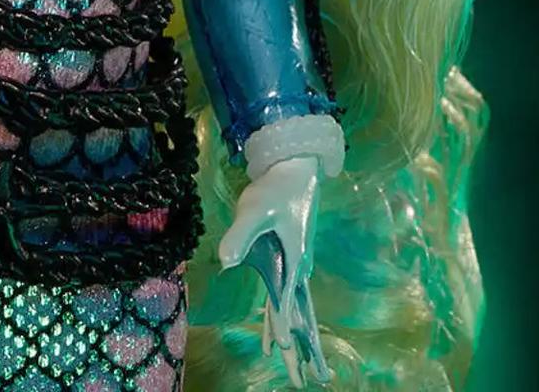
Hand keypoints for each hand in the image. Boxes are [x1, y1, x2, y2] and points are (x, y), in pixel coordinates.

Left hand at [219, 154, 329, 385]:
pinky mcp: (289, 262)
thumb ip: (240, 235)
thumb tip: (226, 263)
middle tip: (313, 380)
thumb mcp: (254, 209)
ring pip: (298, 312)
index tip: (282, 349)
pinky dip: (280, 322)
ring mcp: (296, 268)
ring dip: (299, 342)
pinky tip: (271, 342)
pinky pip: (287, 300)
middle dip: (305, 349)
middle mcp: (298, 269)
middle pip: (301, 316)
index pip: (286, 299)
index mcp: (293, 260)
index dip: (282, 323)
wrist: (293, 169)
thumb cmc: (274, 187)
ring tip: (305, 375)